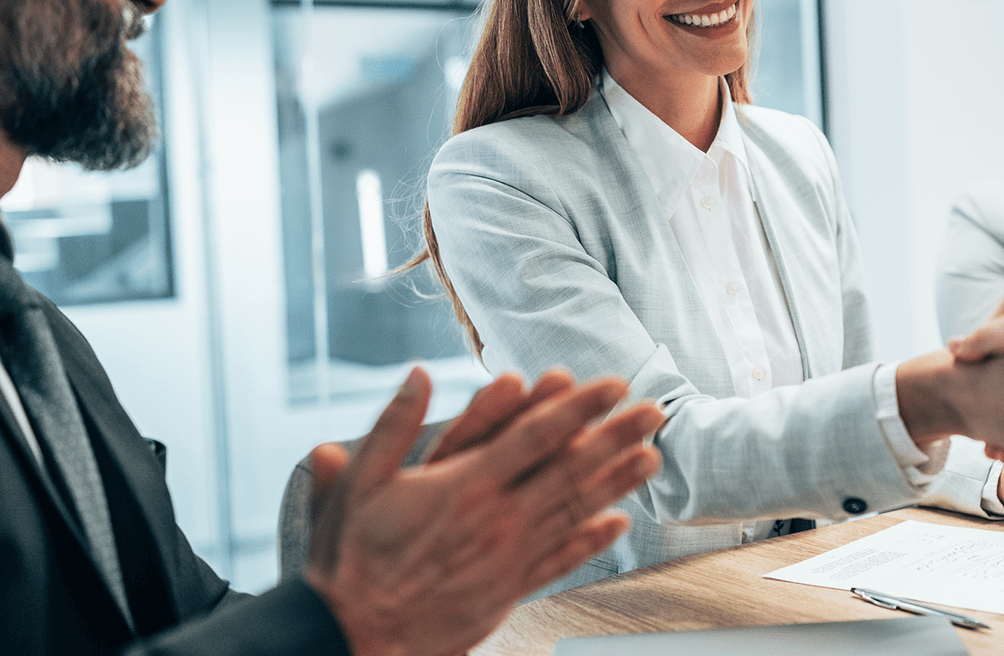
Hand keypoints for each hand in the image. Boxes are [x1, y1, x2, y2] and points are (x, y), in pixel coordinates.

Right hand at [305, 368, 663, 655]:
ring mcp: (508, 556)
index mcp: (465, 485)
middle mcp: (497, 519)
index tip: (610, 385)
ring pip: (575, 511)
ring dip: (617, 482)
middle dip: (615, 437)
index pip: (535, 436)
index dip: (577, 407)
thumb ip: (392, 425)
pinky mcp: (508, 589)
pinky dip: (592, 541)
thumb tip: (419, 374)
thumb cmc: (350, 561)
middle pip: (570, 469)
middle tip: (653, 412)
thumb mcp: (358, 483)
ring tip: (651, 458)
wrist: (353, 637)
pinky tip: (617, 524)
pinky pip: (561, 560)